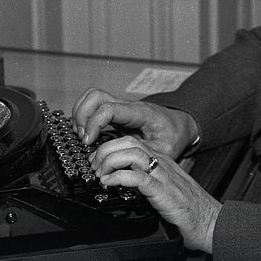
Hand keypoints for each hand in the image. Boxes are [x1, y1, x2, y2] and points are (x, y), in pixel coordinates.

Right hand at [71, 88, 197, 158]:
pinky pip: (94, 105)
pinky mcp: (116, 113)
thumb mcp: (164, 150)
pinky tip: (87, 134)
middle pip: (96, 96)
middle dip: (82, 116)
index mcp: (140, 113)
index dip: (94, 123)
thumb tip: (123, 164)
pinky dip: (84, 116)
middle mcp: (128, 106)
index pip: (109, 109)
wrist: (180, 125)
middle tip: (83, 138)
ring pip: (92, 97)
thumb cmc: (173, 136)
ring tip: (83, 136)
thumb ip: (143, 155)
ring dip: (81, 114)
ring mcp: (120, 107)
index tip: (88, 141)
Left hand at [90, 136, 219, 253]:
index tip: (97, 161)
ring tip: (100, 174)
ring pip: (132, 154)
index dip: (110, 147)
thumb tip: (125, 181)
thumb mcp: (165, 190)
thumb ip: (149, 181)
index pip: (132, 142)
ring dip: (110, 161)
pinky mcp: (164, 193)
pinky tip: (110, 183)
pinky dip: (119, 177)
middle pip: (129, 142)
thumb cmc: (191, 211)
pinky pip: (139, 178)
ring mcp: (164, 177)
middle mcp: (162, 165)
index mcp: (162, 162)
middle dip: (105, 150)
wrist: (212, 224)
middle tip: (94, 166)